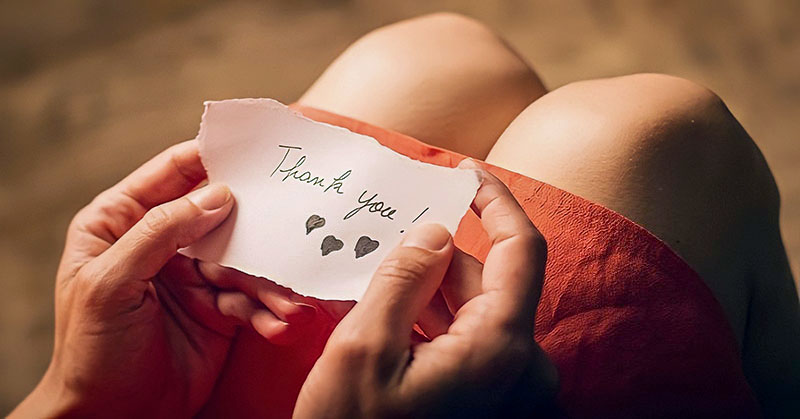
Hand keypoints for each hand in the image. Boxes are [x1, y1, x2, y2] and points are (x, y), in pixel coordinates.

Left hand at [11, 141, 306, 416]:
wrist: (111, 416)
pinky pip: (250, 299)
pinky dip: (268, 310)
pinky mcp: (217, 310)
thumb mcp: (112, 284)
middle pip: (219, 215)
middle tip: (294, 222)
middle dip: (257, 223)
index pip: (171, 173)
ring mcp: (193, 276)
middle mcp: (161, 242)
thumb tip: (218, 194)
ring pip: (242, 259)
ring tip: (290, 299)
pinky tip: (279, 322)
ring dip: (269, 279)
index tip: (255, 149)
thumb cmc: (92, 350)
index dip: (211, 156)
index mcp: (121, 222)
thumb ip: (160, 232)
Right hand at [294, 163, 558, 417]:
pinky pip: (474, 347)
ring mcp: (514, 393)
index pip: (521, 249)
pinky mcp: (497, 407)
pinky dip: (437, 328)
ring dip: (432, 294)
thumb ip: (401, 279)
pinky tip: (394, 323)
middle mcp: (524, 370)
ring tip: (379, 280)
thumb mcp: (362, 352)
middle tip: (389, 233)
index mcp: (500, 349)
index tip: (466, 173)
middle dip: (439, 255)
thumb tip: (434, 230)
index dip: (496, 201)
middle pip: (489, 284)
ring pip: (478, 316)